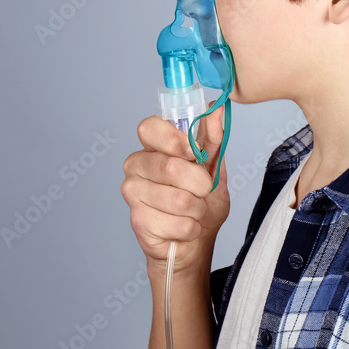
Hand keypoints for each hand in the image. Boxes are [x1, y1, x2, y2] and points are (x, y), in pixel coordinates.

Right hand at [120, 102, 229, 278]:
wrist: (195, 241)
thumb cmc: (202, 200)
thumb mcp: (214, 165)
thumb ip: (213, 137)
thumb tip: (216, 108)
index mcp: (153, 145)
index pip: (149, 128)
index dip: (174, 140)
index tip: (193, 152)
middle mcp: (136, 164)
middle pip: (168, 166)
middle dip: (199, 183)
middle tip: (204, 190)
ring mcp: (133, 192)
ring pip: (177, 198)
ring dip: (197, 209)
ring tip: (194, 210)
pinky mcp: (137, 220)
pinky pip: (175, 222)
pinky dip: (190, 228)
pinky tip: (184, 227)